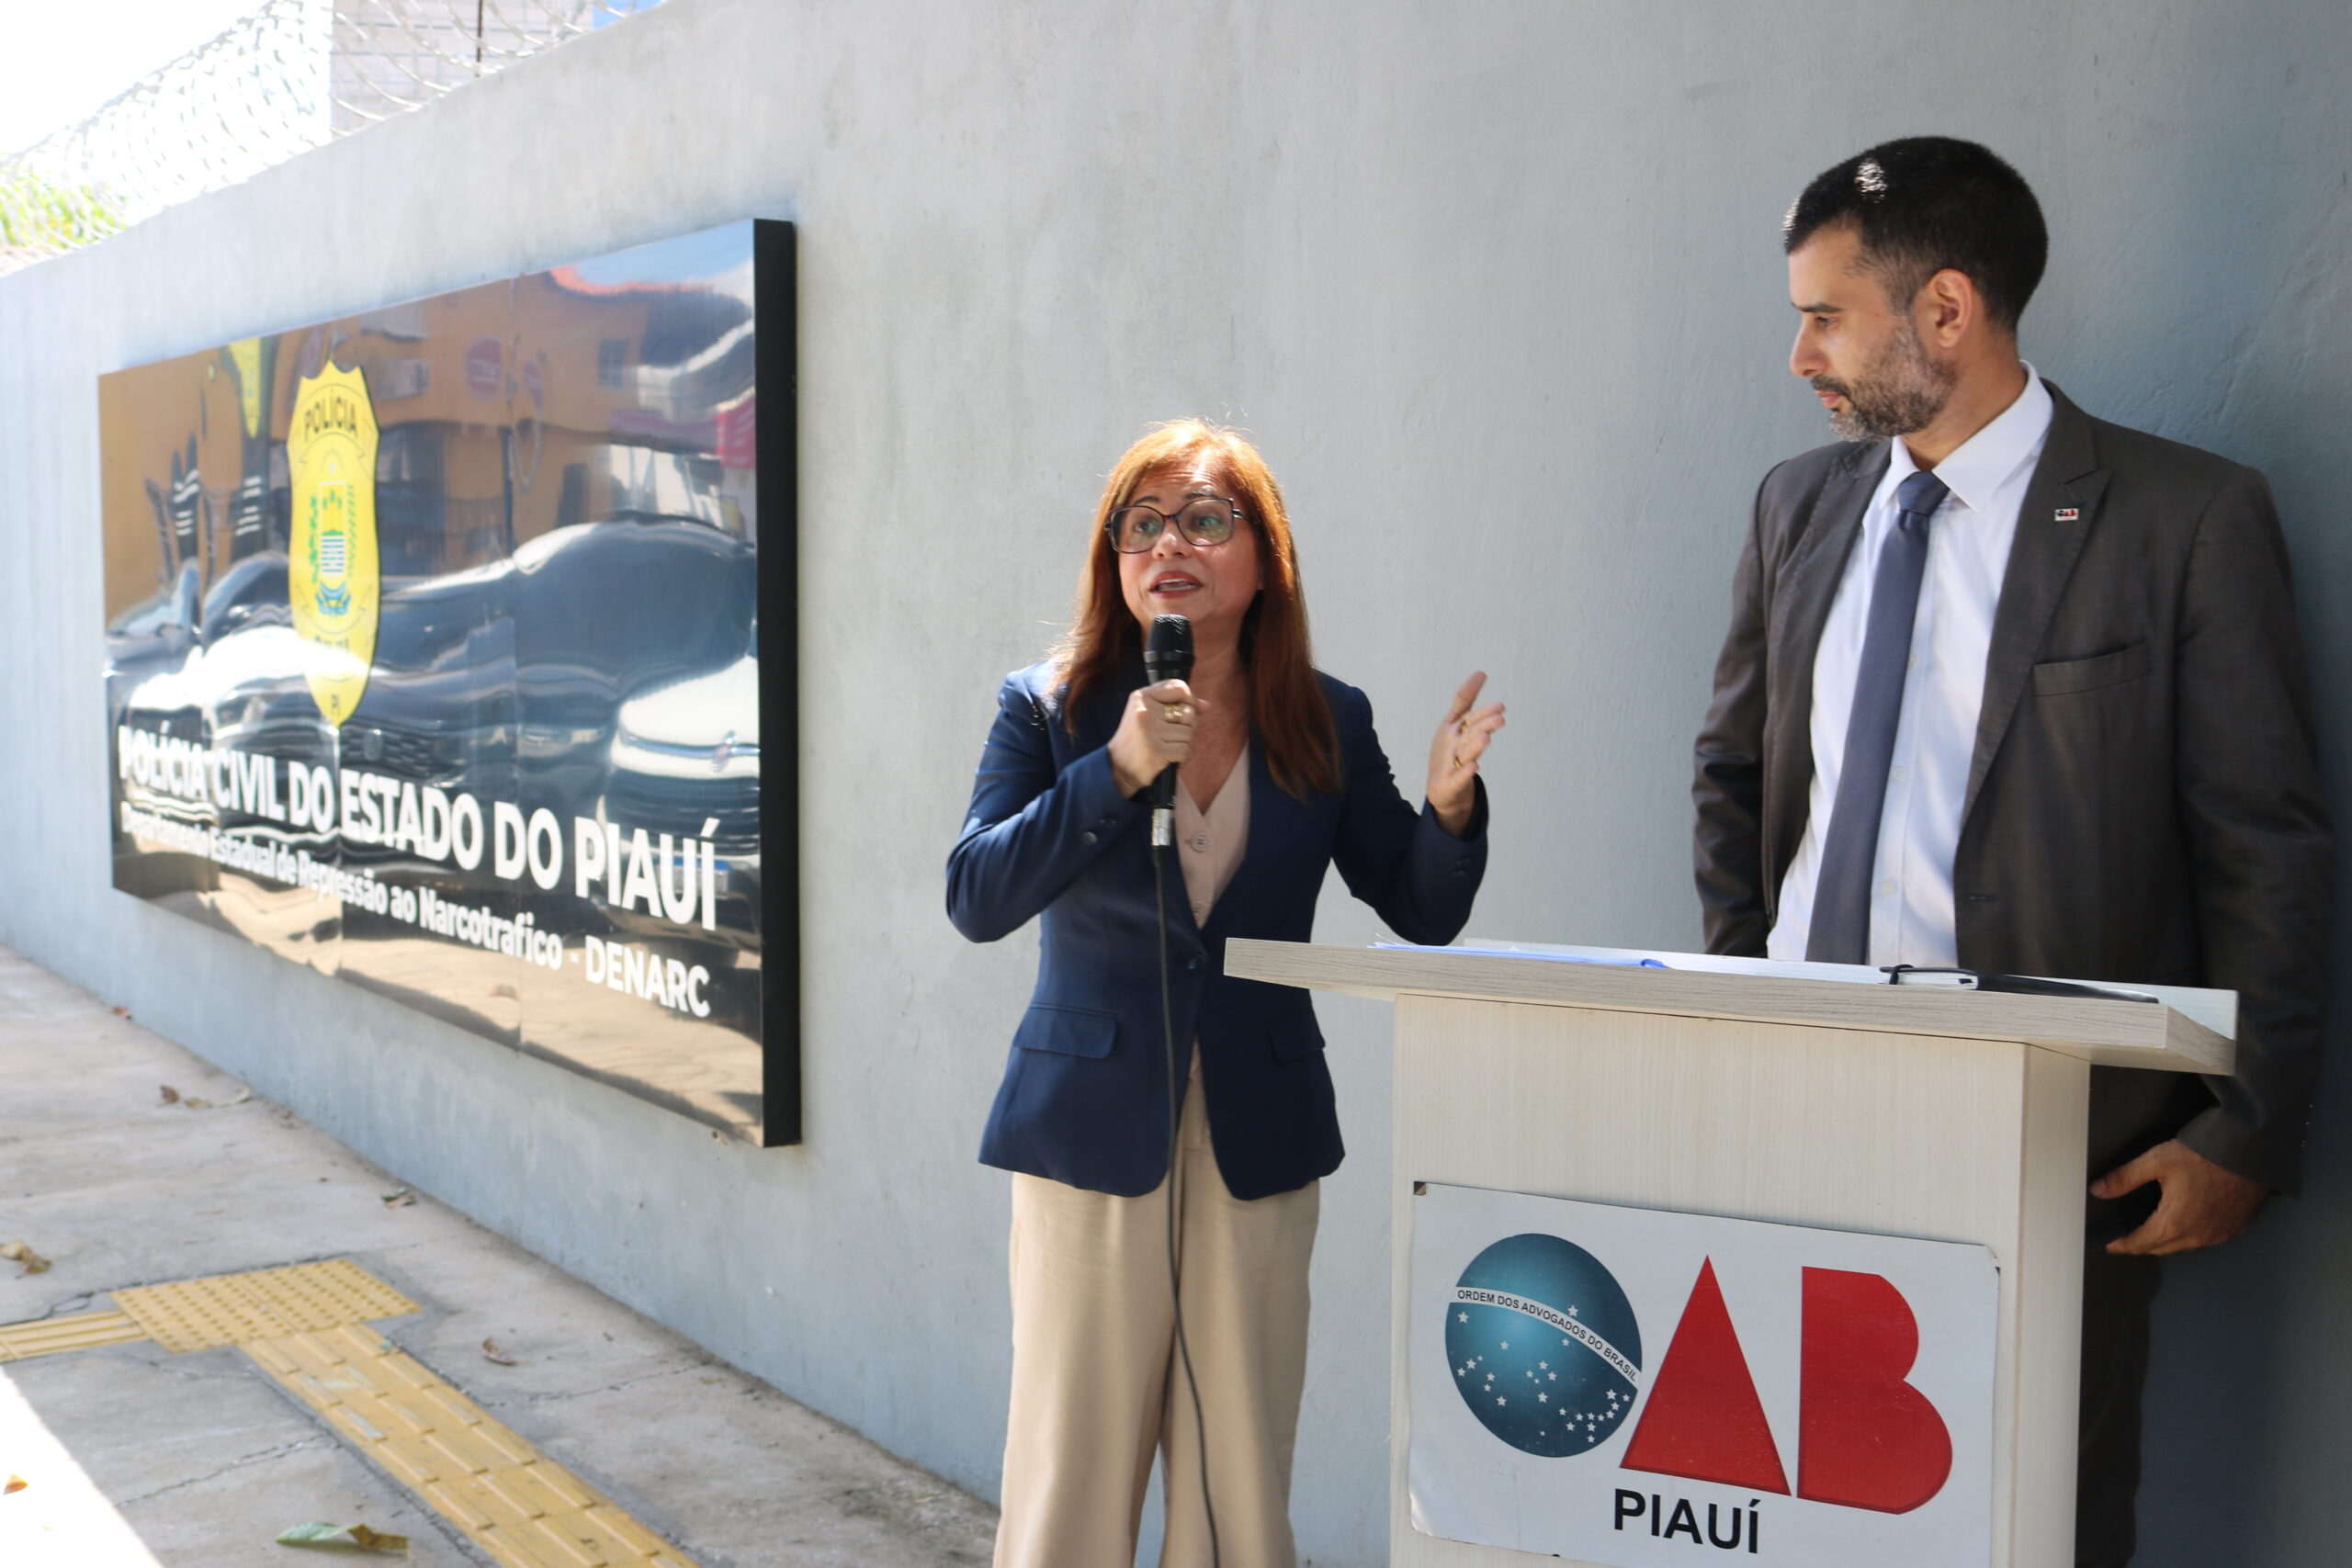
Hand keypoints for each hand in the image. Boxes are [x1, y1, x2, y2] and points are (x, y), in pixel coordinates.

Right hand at [1108, 679, 1205, 797]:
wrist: (1118, 766)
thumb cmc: (1138, 737)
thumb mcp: (1150, 712)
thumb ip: (1177, 704)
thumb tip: (1207, 705)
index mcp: (1142, 697)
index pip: (1180, 688)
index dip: (1190, 699)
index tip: (1184, 711)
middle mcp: (1145, 711)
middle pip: (1189, 712)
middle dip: (1187, 726)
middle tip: (1171, 734)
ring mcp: (1150, 732)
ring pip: (1189, 733)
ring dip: (1183, 743)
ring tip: (1167, 746)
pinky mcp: (1157, 751)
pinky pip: (1185, 750)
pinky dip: (1182, 756)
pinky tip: (1168, 757)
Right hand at [1427, 671, 1504, 837]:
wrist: (1439, 786)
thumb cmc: (1449, 750)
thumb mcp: (1455, 722)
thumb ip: (1465, 699)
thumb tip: (1481, 672)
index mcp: (1452, 729)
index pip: (1469, 718)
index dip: (1484, 712)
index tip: (1501, 706)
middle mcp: (1451, 744)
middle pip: (1469, 734)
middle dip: (1483, 726)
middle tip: (1500, 719)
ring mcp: (1449, 764)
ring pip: (1464, 754)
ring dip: (1474, 746)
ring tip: (1486, 738)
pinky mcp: (1450, 783)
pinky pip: (1458, 778)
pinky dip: (1465, 773)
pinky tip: (1474, 768)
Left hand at [2092, 1139, 2268, 1255]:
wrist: (2248, 1153)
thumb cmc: (2203, 1156)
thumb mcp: (2156, 1162)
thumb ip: (2124, 1178)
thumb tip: (2097, 1190)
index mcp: (2173, 1224)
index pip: (2139, 1243)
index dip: (2122, 1245)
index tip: (2110, 1246)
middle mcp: (2197, 1237)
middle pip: (2161, 1248)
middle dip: (2141, 1245)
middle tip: (2127, 1240)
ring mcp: (2218, 1236)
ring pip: (2184, 1246)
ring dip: (2166, 1242)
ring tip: (2151, 1232)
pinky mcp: (2234, 1229)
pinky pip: (2206, 1240)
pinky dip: (2190, 1236)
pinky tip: (2184, 1224)